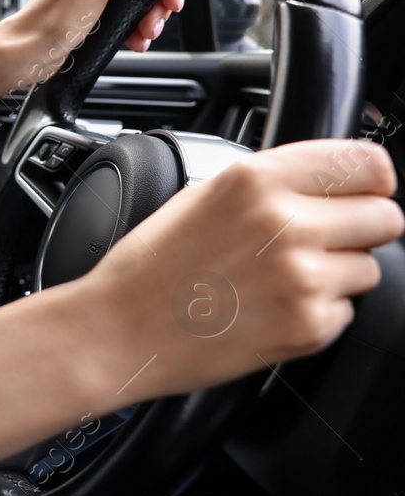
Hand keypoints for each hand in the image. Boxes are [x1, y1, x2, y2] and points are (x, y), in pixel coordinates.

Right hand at [77, 139, 404, 403]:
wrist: (117, 331)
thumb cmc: (149, 268)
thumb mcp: (201, 195)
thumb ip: (270, 182)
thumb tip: (329, 181)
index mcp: (255, 180)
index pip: (368, 164)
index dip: (369, 182)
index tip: (360, 194)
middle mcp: (283, 223)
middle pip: (385, 217)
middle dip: (358, 231)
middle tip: (316, 244)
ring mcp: (300, 277)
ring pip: (369, 269)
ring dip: (336, 275)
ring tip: (278, 281)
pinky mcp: (307, 326)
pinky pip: (345, 311)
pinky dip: (316, 313)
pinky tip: (268, 310)